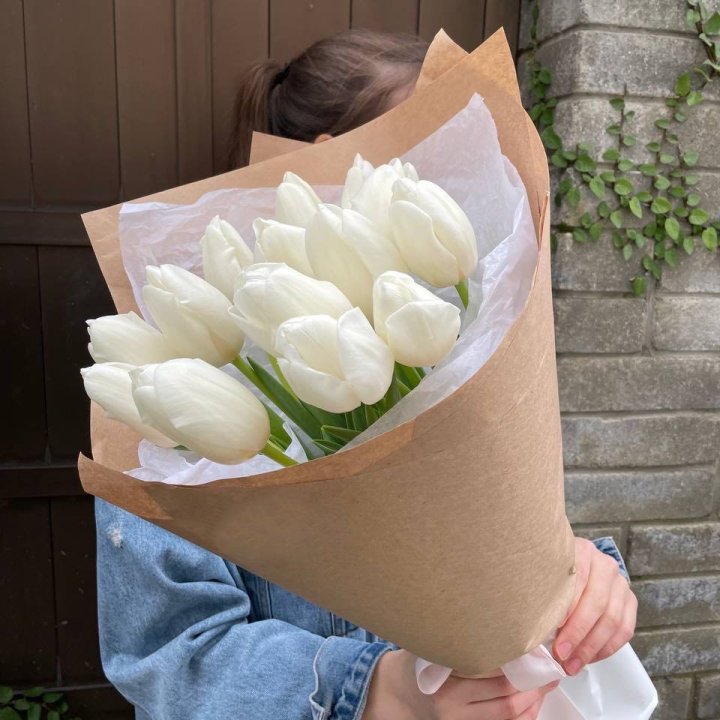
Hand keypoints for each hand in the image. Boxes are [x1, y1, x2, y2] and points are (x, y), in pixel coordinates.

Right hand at [363, 649, 557, 719]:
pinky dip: (523, 716)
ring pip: (507, 714)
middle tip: (549, 666)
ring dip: (533, 700)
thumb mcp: (427, 644)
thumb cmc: (415, 663)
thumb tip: (490, 614)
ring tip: (546, 683)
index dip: (514, 659)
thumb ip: (453, 635)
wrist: (397, 694)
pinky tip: (532, 702)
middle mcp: (451, 704)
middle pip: (503, 694)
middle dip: (532, 681)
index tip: (532, 647)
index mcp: (441, 677)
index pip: (487, 667)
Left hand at [552, 537, 636, 675]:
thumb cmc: (551, 572)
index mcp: (582, 550)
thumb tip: (534, 623)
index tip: (552, 629)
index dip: (567, 607)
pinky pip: (625, 630)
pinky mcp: (630, 601)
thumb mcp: (544, 572)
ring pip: (613, 620)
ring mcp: (620, 583)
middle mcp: (605, 564)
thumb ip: (543, 590)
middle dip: (578, 634)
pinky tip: (588, 658)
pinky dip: (606, 649)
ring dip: (591, 647)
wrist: (570, 565)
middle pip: (597, 603)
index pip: (578, 580)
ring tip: (571, 664)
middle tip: (561, 654)